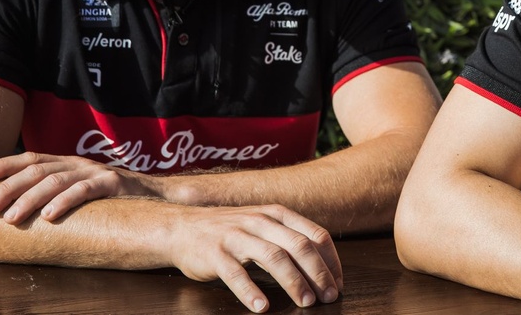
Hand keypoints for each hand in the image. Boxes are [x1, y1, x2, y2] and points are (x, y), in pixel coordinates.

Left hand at [0, 152, 160, 222]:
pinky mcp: (113, 184)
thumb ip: (57, 193)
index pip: (31, 158)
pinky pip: (85, 190)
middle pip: (37, 170)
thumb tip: (18, 208)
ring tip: (10, 218)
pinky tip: (49, 215)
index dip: (4, 165)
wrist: (159, 197)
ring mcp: (96, 171)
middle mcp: (79, 163)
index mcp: (68, 163)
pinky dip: (64, 202)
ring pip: (55, 180)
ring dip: (29, 199)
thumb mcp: (81, 191)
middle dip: (8, 187)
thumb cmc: (113, 199)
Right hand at [168, 203, 342, 312]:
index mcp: (277, 214)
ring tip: (305, 302)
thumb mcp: (264, 225)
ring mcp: (237, 235)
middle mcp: (260, 221)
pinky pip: (236, 272)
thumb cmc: (230, 231)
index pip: (316, 235)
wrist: (182, 227)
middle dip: (318, 273)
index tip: (338, 284)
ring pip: (273, 256)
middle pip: (299, 246)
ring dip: (293, 281)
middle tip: (328, 297)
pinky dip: (250, 290)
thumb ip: (289, 238)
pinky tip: (262, 307)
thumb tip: (323, 267)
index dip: (331, 261)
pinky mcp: (215, 252)